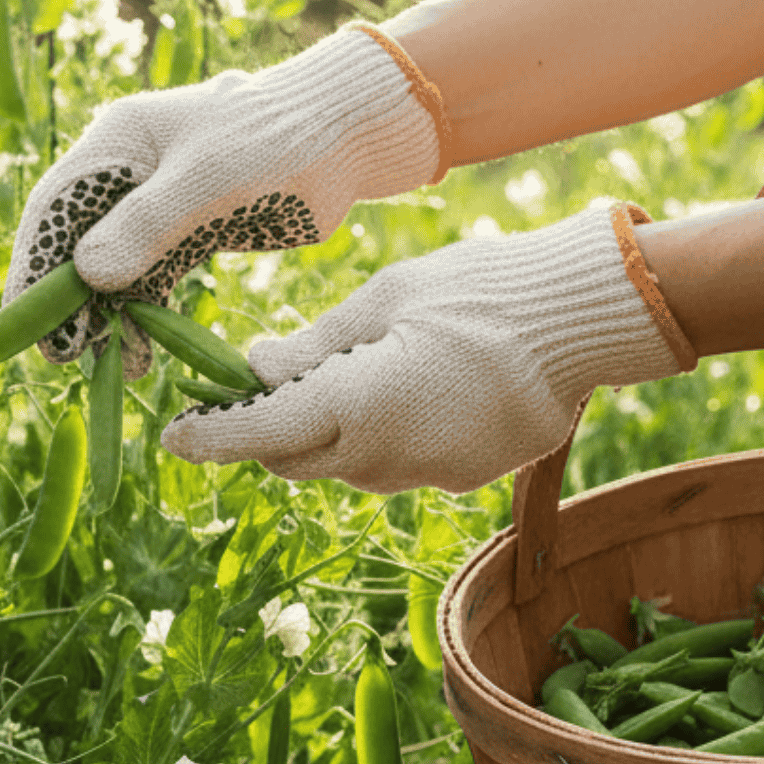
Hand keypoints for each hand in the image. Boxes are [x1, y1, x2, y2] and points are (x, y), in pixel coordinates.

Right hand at [3, 25, 446, 375]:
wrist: (345, 136)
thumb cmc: (277, 139)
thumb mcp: (210, 179)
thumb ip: (148, 223)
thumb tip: (87, 273)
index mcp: (120, 142)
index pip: (56, 207)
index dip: (33, 263)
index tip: (20, 316)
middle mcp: (130, 172)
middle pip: (77, 242)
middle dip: (66, 300)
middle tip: (62, 355)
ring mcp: (157, 203)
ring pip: (113, 268)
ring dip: (105, 316)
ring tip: (103, 364)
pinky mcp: (189, 231)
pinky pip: (151, 278)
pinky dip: (143, 314)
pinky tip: (140, 353)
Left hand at [160, 204, 697, 493]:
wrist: (589, 316)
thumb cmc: (482, 288)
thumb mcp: (383, 299)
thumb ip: (314, 345)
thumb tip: (254, 368)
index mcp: (358, 406)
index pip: (261, 433)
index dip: (211, 436)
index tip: (174, 433)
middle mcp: (388, 455)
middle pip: (296, 460)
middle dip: (264, 433)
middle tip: (246, 391)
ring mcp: (431, 473)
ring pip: (348, 466)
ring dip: (325, 434)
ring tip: (336, 376)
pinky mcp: (465, 475)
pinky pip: (399, 464)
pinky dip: (380, 436)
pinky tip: (401, 387)